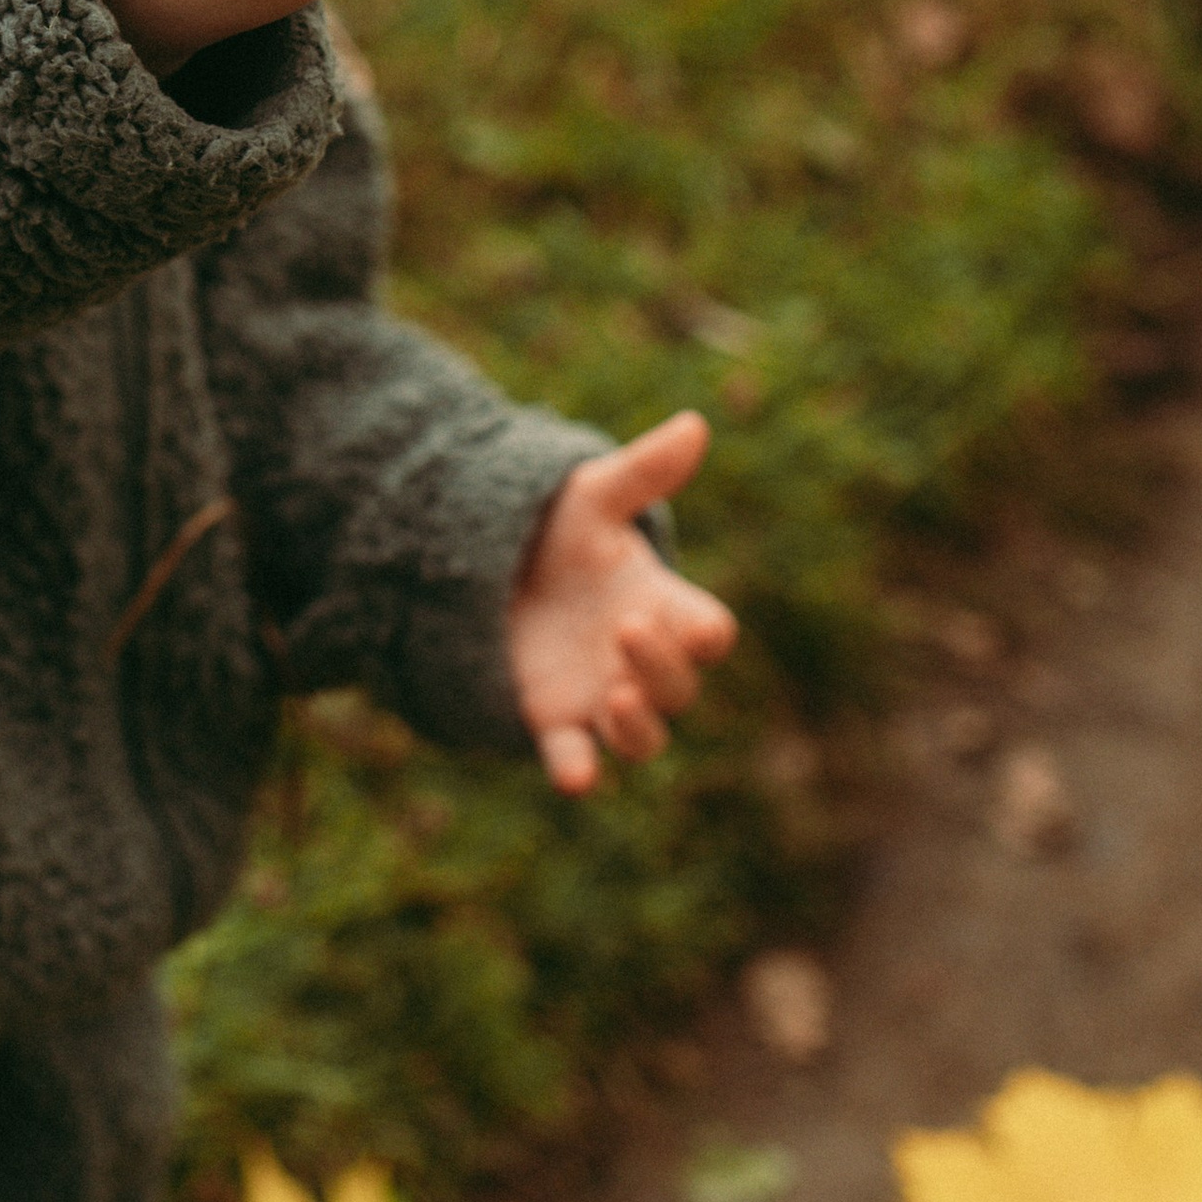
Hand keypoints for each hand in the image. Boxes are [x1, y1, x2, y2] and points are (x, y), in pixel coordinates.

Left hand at [508, 412, 737, 796]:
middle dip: (660, 664)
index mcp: (662, 605)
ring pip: (642, 736)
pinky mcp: (555, 722)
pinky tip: (575, 776)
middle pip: (678, 686)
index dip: (706, 631)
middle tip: (625, 630)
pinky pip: (576, 758)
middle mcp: (640, 662)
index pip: (707, 631)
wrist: (494, 568)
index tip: (701, 623)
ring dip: (638, 725)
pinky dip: (579, 771)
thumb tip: (694, 425)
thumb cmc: (560, 532)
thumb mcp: (592, 496)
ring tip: (617, 696)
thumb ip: (642, 471)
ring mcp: (600, 697)